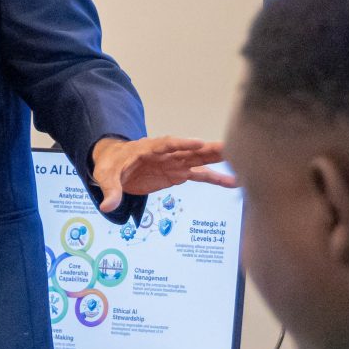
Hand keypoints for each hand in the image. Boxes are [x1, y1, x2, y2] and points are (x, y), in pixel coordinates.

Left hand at [90, 134, 235, 213]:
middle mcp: (166, 153)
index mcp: (148, 148)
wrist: (114, 164)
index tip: (198, 143)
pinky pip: (199, 175)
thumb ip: (110, 190)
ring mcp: (174, 163)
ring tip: (242, 165)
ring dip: (219, 161)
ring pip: (199, 160)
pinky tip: (232, 182)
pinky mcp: (178, 174)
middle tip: (232, 148)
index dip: (182, 144)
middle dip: (209, 149)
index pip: (166, 144)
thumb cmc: (111, 165)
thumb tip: (107, 205)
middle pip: (190, 150)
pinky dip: (214, 178)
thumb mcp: (106, 176)